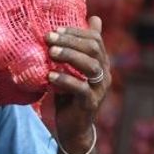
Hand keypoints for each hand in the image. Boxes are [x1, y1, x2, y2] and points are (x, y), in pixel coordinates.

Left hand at [47, 16, 110, 151]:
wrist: (72, 127)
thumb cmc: (69, 95)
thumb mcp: (70, 71)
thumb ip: (73, 52)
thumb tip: (77, 26)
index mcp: (100, 63)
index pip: (95, 39)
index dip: (76, 32)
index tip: (56, 29)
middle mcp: (104, 73)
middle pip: (94, 49)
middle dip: (71, 41)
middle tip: (49, 38)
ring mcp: (99, 89)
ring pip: (91, 66)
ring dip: (69, 56)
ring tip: (50, 52)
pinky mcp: (90, 103)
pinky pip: (81, 88)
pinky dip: (65, 80)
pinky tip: (50, 76)